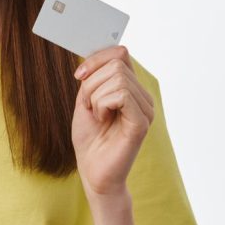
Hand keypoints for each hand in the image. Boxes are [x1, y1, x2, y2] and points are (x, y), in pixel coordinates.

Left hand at [71, 45, 154, 197]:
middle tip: (89, 106)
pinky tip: (102, 119)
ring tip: (97, 115)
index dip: (97, 58)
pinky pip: (121, 95)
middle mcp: (143, 97)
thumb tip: (96, 54)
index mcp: (132, 89)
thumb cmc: (90, 138)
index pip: (121, 53)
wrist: (92, 171)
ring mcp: (146, 109)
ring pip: (117, 78)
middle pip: (116, 64)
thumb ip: (93, 78)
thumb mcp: (86, 100)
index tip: (78, 75)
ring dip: (95, 95)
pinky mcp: (141, 122)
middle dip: (91, 82)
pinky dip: (102, 104)